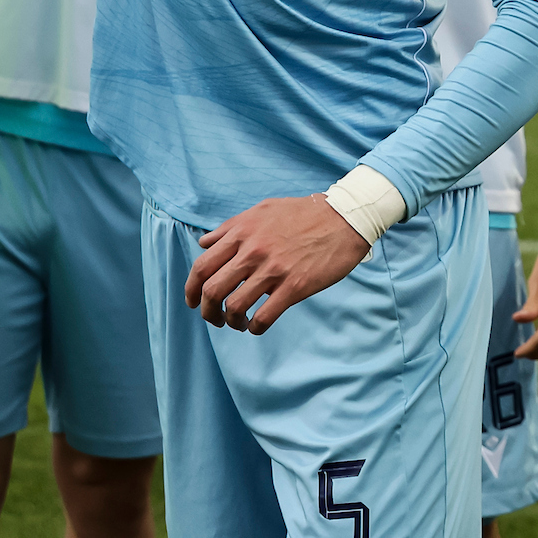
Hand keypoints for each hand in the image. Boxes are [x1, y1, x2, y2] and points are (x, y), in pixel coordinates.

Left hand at [186, 195, 369, 333]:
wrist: (346, 216)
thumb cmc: (304, 212)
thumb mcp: (263, 209)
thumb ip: (231, 226)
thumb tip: (204, 243)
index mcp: (242, 233)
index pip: (201, 268)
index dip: (191, 290)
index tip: (194, 301)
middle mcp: (253, 252)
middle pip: (212, 292)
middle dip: (208, 312)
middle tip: (214, 318)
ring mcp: (274, 270)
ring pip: (235, 308)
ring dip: (231, 322)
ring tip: (238, 323)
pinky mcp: (295, 286)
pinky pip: (264, 317)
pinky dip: (255, 328)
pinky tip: (258, 325)